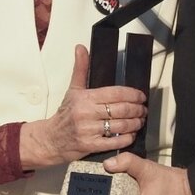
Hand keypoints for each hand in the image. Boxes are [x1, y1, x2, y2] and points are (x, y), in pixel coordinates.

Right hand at [20, 45, 147, 168]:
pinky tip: (131, 135)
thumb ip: (81, 69)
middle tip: (143, 109)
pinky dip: (126, 138)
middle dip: (137, 109)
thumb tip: (81, 48)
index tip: (141, 96)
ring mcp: (89, 130)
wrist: (51, 139)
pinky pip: (115, 142)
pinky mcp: (90, 145)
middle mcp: (87, 113)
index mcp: (85, 98)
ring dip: (135, 123)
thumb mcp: (73, 90)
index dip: (133, 94)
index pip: (116, 93)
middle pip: (122, 109)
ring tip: (140, 121)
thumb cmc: (65, 114)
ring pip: (120, 126)